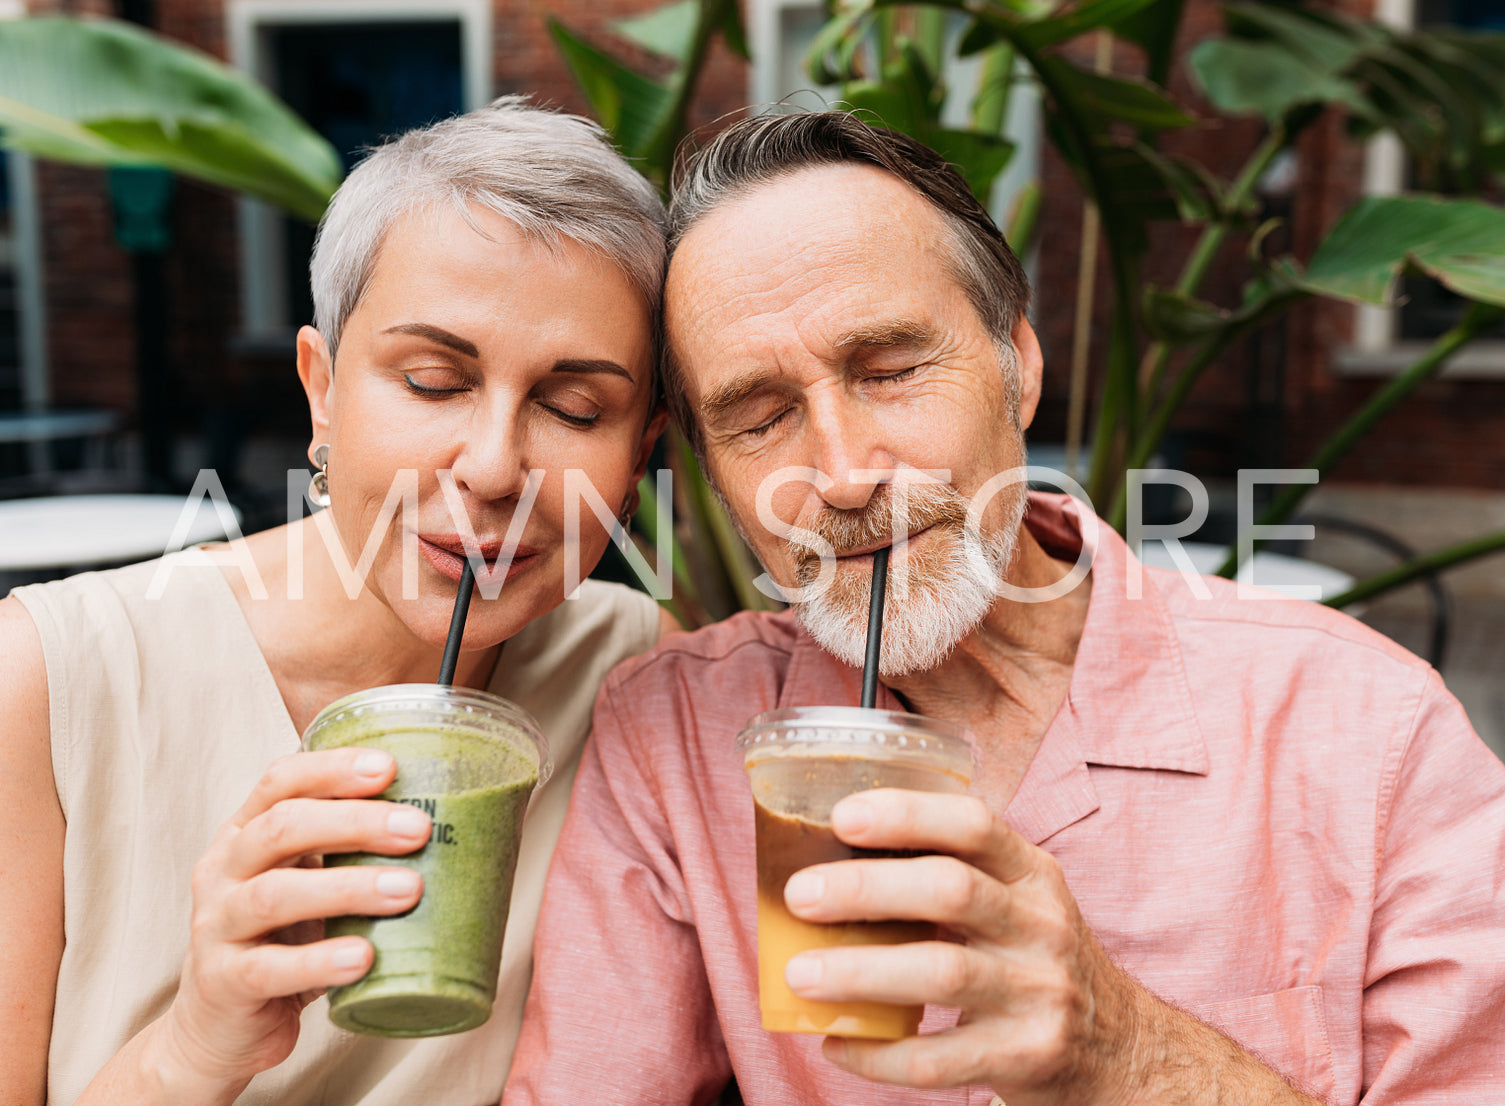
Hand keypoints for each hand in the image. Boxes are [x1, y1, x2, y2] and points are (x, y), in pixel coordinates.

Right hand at [149, 748, 431, 1094]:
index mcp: (245, 833)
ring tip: (408, 890)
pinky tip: (365, 957)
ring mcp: (216, 927)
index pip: (280, 782)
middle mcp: (223, 871)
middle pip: (282, 828)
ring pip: (274, 895)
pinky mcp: (223, 983)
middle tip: (418, 829)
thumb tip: (452, 819)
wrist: (222, 1028)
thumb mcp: (310, 881)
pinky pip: (269, 969)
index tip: (390, 767)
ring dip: (348, 888)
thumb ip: (352, 851)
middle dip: (354, 823)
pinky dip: (320, 961)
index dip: (332, 769)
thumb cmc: (284, 939)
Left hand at [779, 788, 1137, 1104]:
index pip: (975, 824)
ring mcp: (1040, 994)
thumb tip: (831, 861)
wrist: (1123, 1054)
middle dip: (866, 888)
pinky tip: (834, 1042)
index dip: (907, 814)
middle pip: (951, 891)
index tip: (842, 816)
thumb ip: (952, 879)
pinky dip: (877, 1054)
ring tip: (798, 974)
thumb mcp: (1019, 906)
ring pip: (942, 972)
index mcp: (1033, 876)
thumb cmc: (1039, 962)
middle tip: (800, 895)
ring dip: (859, 972)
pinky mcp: (1027, 1058)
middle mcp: (1043, 927)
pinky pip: (939, 1058)